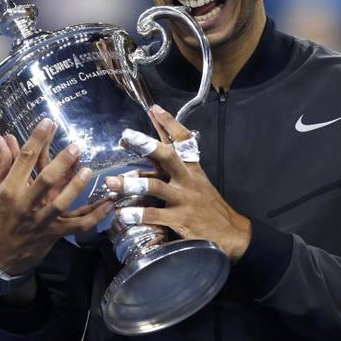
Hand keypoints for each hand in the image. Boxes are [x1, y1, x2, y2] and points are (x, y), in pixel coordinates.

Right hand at [0, 118, 113, 275]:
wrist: (0, 257)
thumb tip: (3, 137)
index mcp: (9, 191)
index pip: (24, 161)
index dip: (36, 140)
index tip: (48, 122)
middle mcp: (26, 205)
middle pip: (45, 181)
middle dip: (60, 162)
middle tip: (75, 146)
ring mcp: (42, 220)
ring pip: (62, 203)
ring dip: (76, 186)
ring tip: (87, 169)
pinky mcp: (56, 233)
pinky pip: (79, 225)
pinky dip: (96, 216)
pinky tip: (109, 204)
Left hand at [105, 105, 251, 260]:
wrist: (230, 231)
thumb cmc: (207, 203)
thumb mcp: (196, 179)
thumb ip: (177, 163)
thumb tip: (161, 141)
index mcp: (191, 168)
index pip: (183, 140)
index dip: (170, 123)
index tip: (154, 109)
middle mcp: (187, 180)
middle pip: (167, 156)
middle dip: (146, 145)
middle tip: (126, 137)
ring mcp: (183, 199)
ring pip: (155, 187)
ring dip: (131, 184)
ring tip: (111, 182)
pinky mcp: (180, 219)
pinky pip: (155, 215)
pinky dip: (137, 214)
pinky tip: (123, 213)